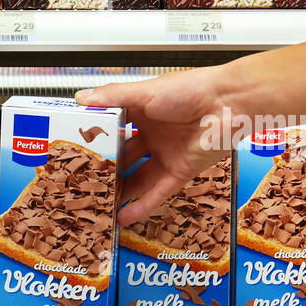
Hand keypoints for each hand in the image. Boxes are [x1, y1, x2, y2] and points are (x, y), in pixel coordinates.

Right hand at [76, 68, 233, 225]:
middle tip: (84, 182)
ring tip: (99, 204)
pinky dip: (142, 205)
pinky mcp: (181, 172)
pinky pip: (158, 192)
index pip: (114, 129)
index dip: (97, 140)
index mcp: (144, 113)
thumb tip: (82, 97)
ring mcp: (167, 155)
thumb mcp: (144, 92)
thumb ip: (112, 97)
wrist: (229, 104)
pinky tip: (124, 216)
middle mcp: (155, 135)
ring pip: (139, 178)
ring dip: (121, 191)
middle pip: (125, 157)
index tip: (76, 151)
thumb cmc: (191, 90)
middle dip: (106, 170)